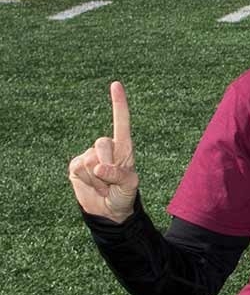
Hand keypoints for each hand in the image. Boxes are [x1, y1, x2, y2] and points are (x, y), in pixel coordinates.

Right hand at [68, 81, 138, 222]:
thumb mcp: (129, 186)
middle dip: (107, 166)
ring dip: (98, 178)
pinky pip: (78, 169)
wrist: (108, 211)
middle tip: (112, 181)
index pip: (121, 122)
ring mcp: (88, 156)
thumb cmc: (124, 194)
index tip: (115, 84)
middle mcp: (106, 147)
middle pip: (102, 144)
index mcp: (123, 147)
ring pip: (89, 160)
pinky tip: (92, 185)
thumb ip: (118, 174)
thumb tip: (98, 167)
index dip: (118, 104)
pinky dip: (87, 181)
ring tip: (104, 185)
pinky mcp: (75, 166)